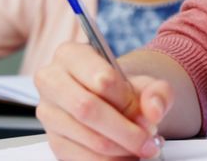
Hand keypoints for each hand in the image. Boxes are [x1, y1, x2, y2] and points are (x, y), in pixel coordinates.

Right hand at [36, 43, 171, 159]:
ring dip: (121, 149)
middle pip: (88, 109)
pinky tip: (126, 156)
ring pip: (87, 137)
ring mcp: (49, 113)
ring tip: (141, 147)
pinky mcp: (54, 140)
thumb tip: (154, 110)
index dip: (127, 100)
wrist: (112, 101)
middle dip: (125, 131)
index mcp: (71, 54)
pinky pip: (81, 158)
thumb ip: (157, 92)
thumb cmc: (123, 89)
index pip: (101, 79)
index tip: (143, 113)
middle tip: (149, 141)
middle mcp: (52, 81)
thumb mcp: (146, 82)